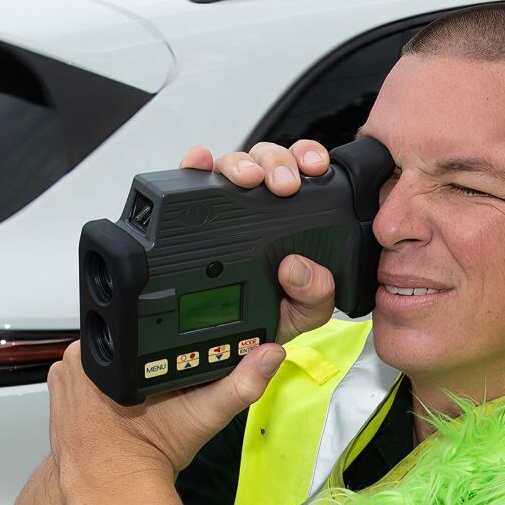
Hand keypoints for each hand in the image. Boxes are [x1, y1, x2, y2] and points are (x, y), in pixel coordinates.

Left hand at [48, 338, 285, 504]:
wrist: (112, 492)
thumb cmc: (148, 456)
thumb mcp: (201, 415)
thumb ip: (238, 385)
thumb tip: (268, 355)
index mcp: (105, 351)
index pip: (138, 331)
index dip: (159, 351)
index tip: (169, 380)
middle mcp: (75, 359)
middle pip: (121, 346)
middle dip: (139, 365)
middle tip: (154, 400)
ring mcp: (62, 380)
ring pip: (102, 365)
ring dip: (117, 379)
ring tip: (135, 408)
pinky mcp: (58, 399)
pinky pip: (83, 385)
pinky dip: (99, 396)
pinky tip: (115, 413)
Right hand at [179, 138, 339, 341]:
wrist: (225, 344)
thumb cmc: (266, 319)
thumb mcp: (303, 313)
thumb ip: (316, 295)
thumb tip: (298, 269)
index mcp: (293, 221)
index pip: (304, 175)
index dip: (309, 160)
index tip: (314, 168)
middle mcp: (258, 206)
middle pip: (268, 161)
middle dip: (278, 162)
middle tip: (284, 185)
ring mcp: (222, 208)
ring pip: (233, 165)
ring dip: (242, 164)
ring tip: (249, 180)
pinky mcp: (187, 214)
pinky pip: (188, 181)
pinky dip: (193, 165)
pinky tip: (200, 162)